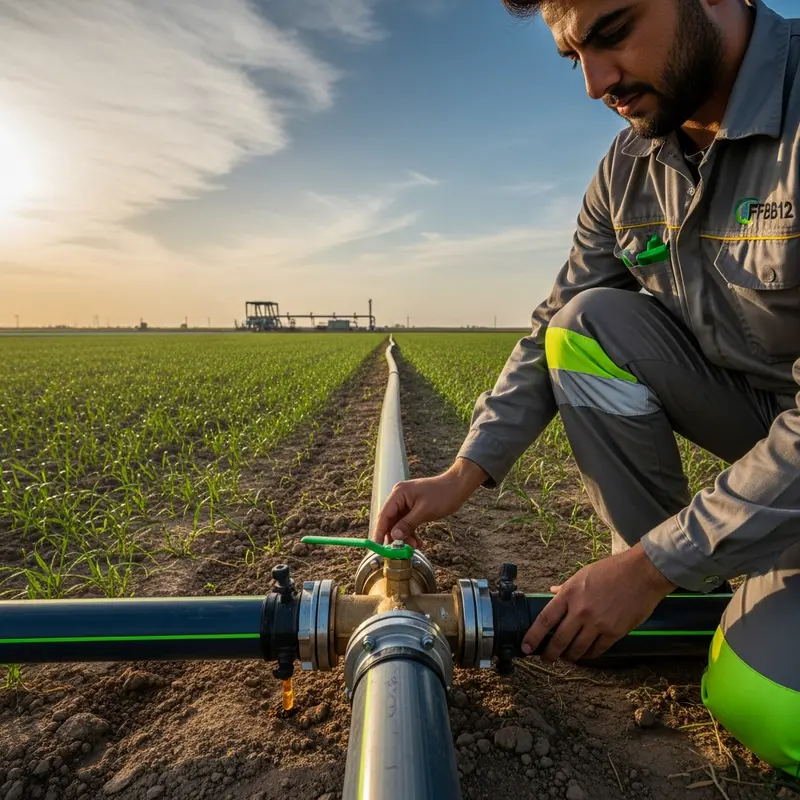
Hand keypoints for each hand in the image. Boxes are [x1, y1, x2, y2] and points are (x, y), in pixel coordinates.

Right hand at [371, 459, 487, 548]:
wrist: (457, 487)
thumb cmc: (442, 494)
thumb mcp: (424, 511)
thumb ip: (407, 524)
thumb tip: (394, 536)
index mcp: (399, 493)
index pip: (384, 515)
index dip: (380, 531)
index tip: (377, 546)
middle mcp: (399, 497)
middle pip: (390, 521)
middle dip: (396, 537)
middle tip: (402, 549)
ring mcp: (406, 502)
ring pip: (399, 524)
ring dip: (404, 537)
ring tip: (415, 546)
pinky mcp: (412, 508)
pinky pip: (407, 523)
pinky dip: (411, 533)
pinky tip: (418, 542)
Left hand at [521, 543, 675, 662]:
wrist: (641, 573)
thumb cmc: (612, 570)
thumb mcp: (583, 574)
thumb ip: (566, 588)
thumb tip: (552, 592)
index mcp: (569, 594)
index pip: (545, 619)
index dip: (533, 636)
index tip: (525, 646)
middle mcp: (580, 611)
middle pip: (559, 640)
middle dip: (550, 653)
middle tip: (546, 658)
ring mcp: (597, 623)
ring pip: (577, 649)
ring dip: (569, 656)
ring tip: (566, 658)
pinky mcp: (614, 632)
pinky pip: (597, 650)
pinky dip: (589, 654)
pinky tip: (586, 654)